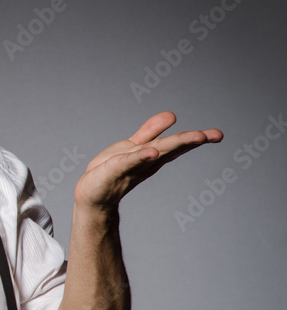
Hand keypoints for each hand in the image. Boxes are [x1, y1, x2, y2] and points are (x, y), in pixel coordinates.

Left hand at [74, 111, 222, 208]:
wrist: (91, 194)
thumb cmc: (112, 171)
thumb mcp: (132, 146)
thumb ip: (150, 131)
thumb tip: (172, 115)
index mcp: (153, 154)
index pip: (177, 144)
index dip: (197, 138)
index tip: (218, 135)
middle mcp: (146, 161)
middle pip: (170, 147)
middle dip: (190, 140)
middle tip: (213, 135)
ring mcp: (132, 165)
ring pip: (155, 152)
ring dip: (173, 144)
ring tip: (194, 138)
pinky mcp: (114, 169)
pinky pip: (129, 161)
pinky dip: (141, 157)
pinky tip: (152, 153)